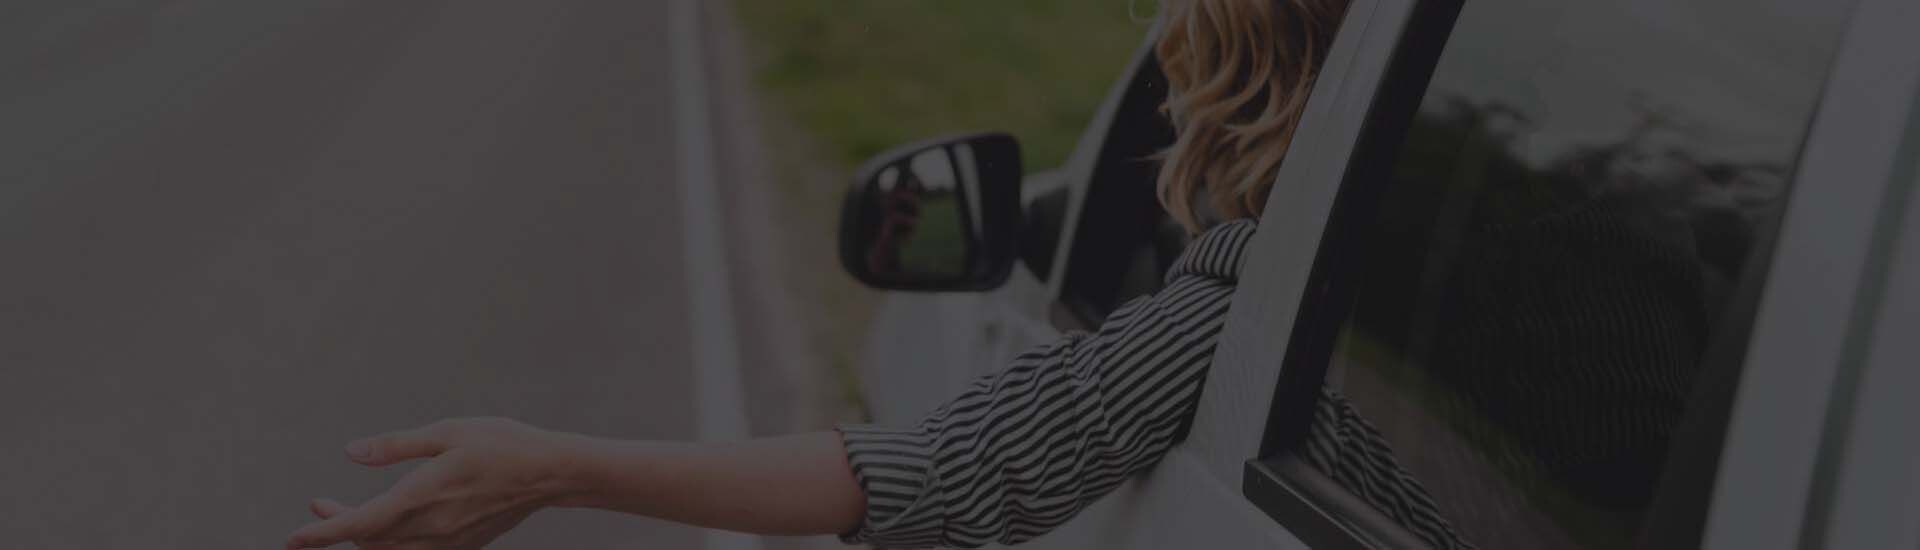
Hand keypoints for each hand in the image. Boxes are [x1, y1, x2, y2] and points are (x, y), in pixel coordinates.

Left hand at [286, 417, 582, 548]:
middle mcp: (431, 528)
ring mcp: (447, 542)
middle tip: (317, 508)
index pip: (359, 524)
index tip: (296, 537)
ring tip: (345, 518)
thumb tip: (352, 452)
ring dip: (363, 539)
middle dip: (336, 530)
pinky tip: (388, 527)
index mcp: (422, 496)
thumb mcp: (447, 432)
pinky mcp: (462, 546)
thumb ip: (396, 446)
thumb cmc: (503, 445)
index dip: (322, 533)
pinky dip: (391, 545)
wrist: (550, 473)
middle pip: (369, 542)